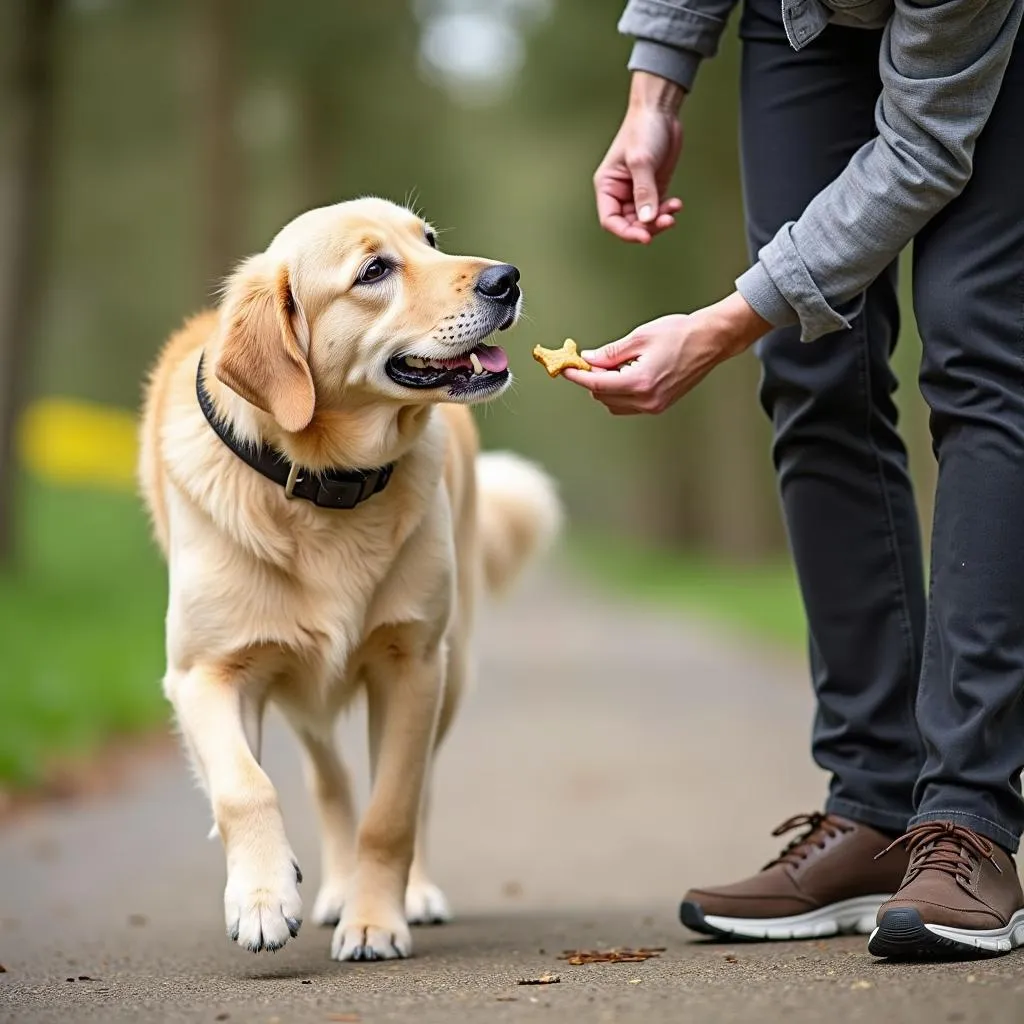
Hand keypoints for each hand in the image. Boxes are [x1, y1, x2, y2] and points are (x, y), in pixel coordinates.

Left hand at [563, 294, 771, 414]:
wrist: (711, 340)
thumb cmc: (682, 334)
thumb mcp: (640, 337)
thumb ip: (611, 352)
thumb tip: (590, 359)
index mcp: (640, 382)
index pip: (597, 384)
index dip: (577, 376)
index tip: (565, 369)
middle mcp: (647, 399)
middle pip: (603, 396)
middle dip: (592, 379)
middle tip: (589, 360)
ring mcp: (654, 405)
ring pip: (614, 404)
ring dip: (606, 387)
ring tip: (612, 364)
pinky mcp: (659, 404)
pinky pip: (629, 405)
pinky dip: (620, 392)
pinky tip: (625, 373)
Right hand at [594, 71, 684, 243]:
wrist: (660, 110)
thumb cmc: (642, 129)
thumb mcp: (641, 161)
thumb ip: (644, 192)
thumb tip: (647, 220)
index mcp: (607, 186)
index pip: (610, 220)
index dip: (626, 232)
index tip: (644, 236)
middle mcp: (620, 193)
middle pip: (629, 224)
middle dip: (647, 227)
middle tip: (665, 222)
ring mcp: (637, 192)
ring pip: (645, 220)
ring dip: (659, 220)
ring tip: (673, 211)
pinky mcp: (654, 188)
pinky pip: (658, 210)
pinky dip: (667, 211)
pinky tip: (677, 205)